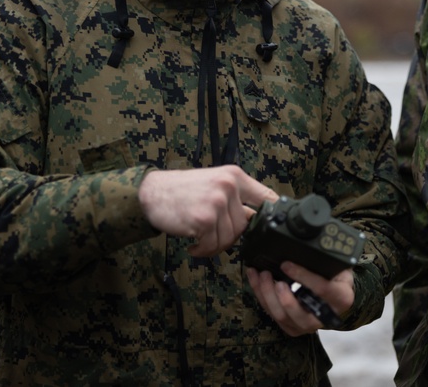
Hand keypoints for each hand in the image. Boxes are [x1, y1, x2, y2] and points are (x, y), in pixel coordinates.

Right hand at [138, 165, 277, 256]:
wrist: (150, 193)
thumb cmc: (182, 190)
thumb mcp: (214, 183)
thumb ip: (236, 197)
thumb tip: (257, 219)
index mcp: (235, 176)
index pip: (267, 196)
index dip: (274, 216)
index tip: (277, 229)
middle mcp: (228, 186)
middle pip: (244, 225)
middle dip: (229, 236)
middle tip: (211, 235)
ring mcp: (217, 202)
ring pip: (229, 238)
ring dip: (215, 246)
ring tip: (200, 240)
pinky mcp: (204, 219)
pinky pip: (213, 245)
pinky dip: (203, 251)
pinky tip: (194, 246)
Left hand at [246, 262, 354, 335]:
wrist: (337, 293)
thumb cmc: (337, 276)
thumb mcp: (339, 265)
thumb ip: (327, 259)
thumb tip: (304, 247)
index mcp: (341, 298)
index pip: (322, 289)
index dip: (303, 277)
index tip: (286, 264)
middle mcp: (325, 317)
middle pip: (297, 313)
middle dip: (279, 295)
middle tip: (268, 274)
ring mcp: (308, 325)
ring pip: (282, 317)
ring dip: (266, 295)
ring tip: (260, 275)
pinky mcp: (294, 328)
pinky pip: (274, 316)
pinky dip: (262, 298)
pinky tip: (256, 280)